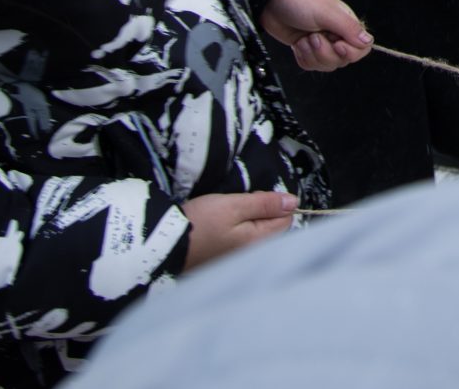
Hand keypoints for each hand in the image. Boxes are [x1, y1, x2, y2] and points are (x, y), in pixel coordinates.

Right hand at [180, 190, 296, 269]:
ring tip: (225, 215)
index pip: (286, 219)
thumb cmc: (200, 223)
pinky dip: (235, 229)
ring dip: (246, 219)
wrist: (164, 244)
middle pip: (271, 227)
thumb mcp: (234, 205)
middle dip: (260, 212)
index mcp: (259, 242)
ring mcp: (237, 259)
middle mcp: (252, 255)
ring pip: (255, 232)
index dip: (274, 203)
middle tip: (236, 206)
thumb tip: (294, 202)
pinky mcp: (224, 259)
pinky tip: (220, 226)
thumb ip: (265, 203)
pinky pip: (240, 240)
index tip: (252, 198)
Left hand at [260, 0, 372, 70]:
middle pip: (342, 60)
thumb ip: (349, 28)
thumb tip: (368, 41)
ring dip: (312, 55)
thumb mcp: (326, 13)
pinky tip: (298, 44)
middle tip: (313, 37)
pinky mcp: (307, 49)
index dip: (351, 52)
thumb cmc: (300, 0)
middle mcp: (337, 35)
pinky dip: (303, 57)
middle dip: (325, 53)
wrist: (272, 2)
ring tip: (303, 38)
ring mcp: (322, 43)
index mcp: (346, 23)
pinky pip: (311, 65)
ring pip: (327, 65)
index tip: (337, 45)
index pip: (362, 48)